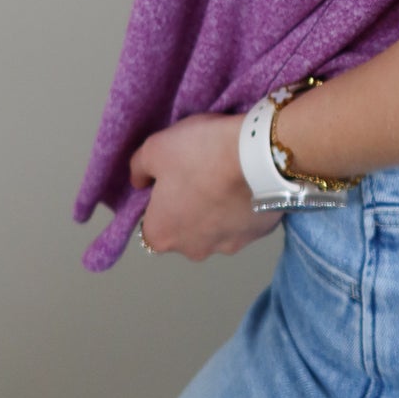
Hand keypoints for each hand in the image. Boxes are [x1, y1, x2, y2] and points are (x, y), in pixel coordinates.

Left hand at [129, 112, 283, 259]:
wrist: (259, 155)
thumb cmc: (200, 153)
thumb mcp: (155, 147)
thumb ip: (139, 167)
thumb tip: (140, 181)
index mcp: (161, 235)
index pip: (152, 221)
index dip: (160, 198)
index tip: (174, 175)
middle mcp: (192, 250)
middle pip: (184, 228)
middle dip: (191, 205)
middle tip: (203, 172)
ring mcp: (228, 246)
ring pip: (215, 227)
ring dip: (218, 208)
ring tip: (229, 174)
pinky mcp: (257, 236)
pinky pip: (243, 221)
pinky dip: (243, 206)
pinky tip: (248, 181)